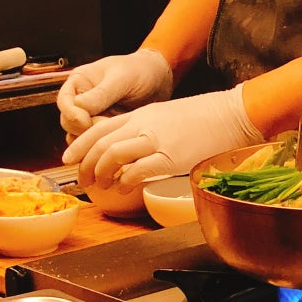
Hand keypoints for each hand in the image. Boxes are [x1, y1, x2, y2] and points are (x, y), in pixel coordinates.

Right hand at [57, 49, 173, 137]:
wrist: (159, 80)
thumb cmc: (139, 71)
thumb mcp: (121, 78)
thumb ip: (101, 93)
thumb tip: (78, 107)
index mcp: (79, 83)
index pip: (64, 102)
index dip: (71, 114)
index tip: (85, 121)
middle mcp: (81, 100)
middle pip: (69, 123)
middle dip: (85, 128)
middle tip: (106, 126)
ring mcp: (92, 116)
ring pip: (80, 136)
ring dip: (95, 138)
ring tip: (116, 130)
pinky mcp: (104, 128)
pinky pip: (96, 142)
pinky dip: (104, 143)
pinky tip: (119, 138)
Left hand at [62, 83, 263, 188]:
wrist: (231, 114)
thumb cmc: (207, 117)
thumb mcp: (169, 116)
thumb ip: (148, 129)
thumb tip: (134, 150)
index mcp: (142, 114)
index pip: (99, 128)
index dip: (80, 144)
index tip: (70, 158)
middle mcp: (144, 125)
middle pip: (101, 143)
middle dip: (85, 164)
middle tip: (82, 179)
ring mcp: (156, 140)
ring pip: (112, 155)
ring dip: (101, 173)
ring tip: (101, 185)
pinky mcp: (171, 157)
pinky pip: (137, 170)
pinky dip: (125, 181)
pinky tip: (124, 187)